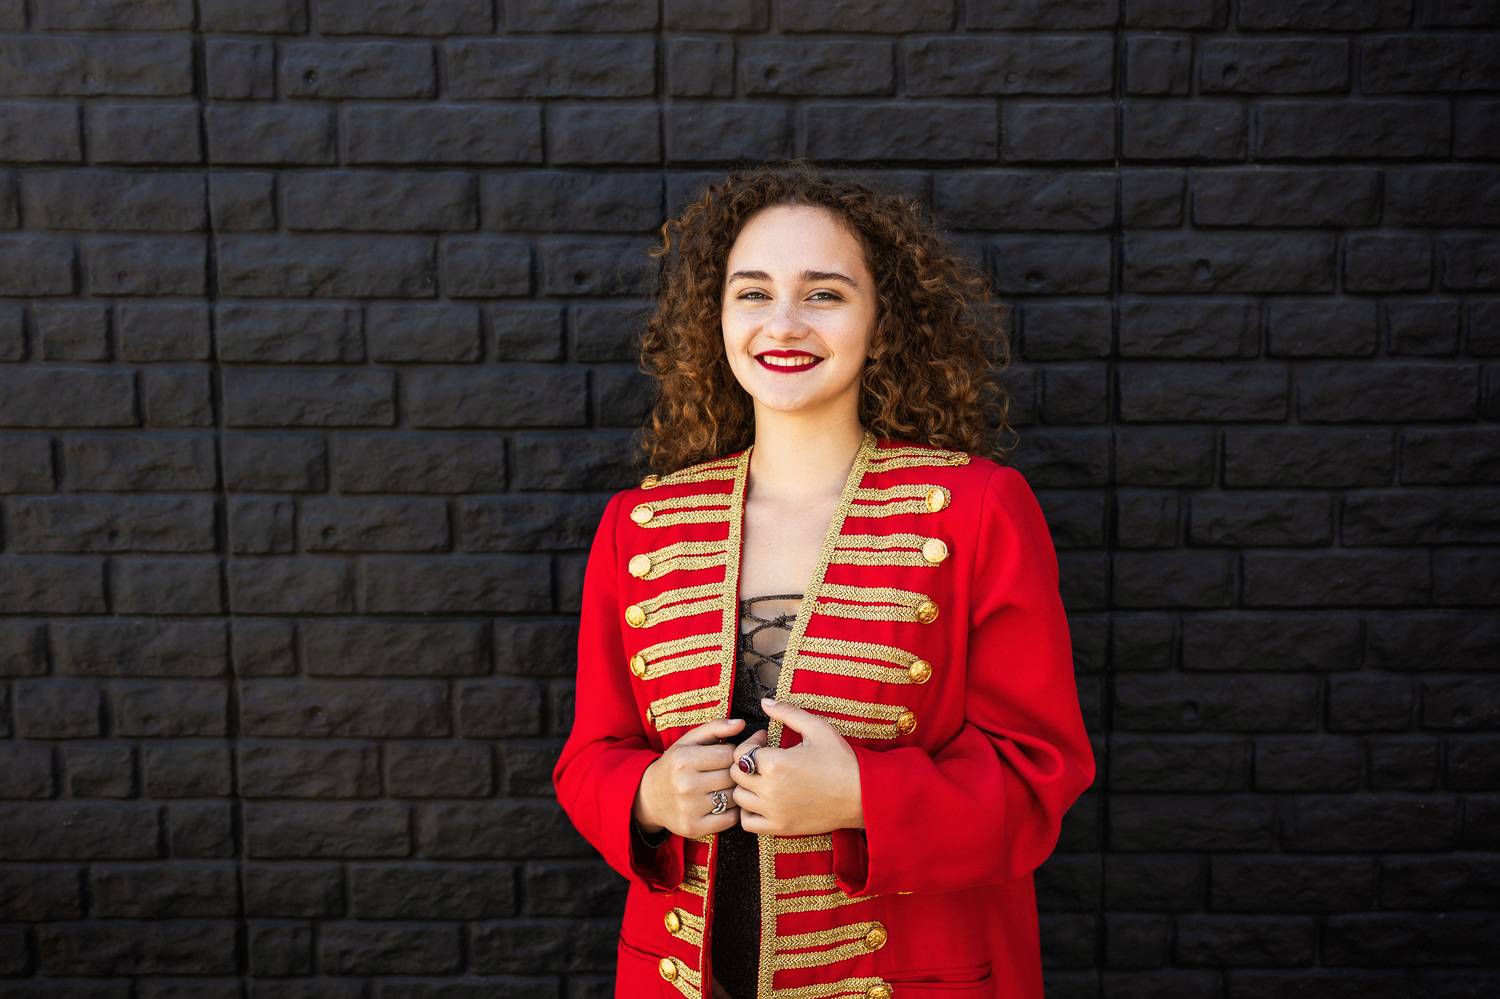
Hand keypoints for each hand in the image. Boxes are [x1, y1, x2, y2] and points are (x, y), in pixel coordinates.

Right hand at [633, 717, 745, 838]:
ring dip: (735, 792)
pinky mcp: (694, 828)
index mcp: (684, 760)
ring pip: (733, 797)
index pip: (729, 754)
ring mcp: (690, 809)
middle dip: (735, 773)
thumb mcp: (688, 742)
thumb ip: (715, 728)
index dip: (733, 754)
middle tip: (730, 772)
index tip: (728, 757)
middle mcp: (685, 785)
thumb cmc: (674, 766)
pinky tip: (723, 804)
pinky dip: (732, 811)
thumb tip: (742, 723)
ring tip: (726, 787)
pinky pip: (730, 819)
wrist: (649, 798)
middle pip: (732, 776)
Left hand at [727, 697, 864, 836]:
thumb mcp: (818, 728)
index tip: (765, 740)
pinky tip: (763, 800)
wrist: (862, 796)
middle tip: (763, 757)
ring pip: (739, 798)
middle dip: (746, 761)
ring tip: (762, 778)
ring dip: (746, 785)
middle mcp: (769, 789)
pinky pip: (747, 823)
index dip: (750, 743)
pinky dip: (749, 812)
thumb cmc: (841, 760)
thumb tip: (765, 702)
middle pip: (736, 774)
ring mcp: (773, 811)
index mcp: (776, 763)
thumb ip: (788, 712)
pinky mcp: (780, 827)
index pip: (740, 752)